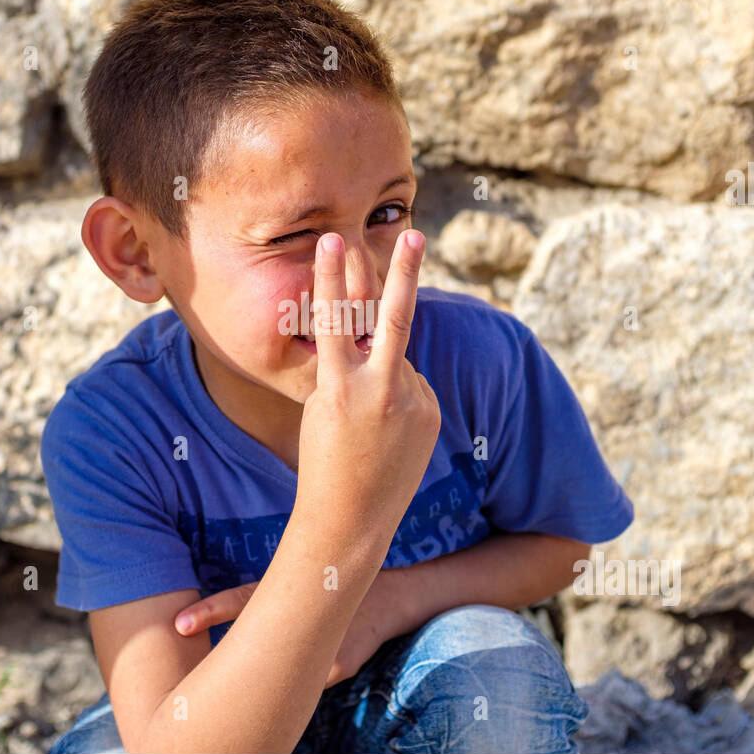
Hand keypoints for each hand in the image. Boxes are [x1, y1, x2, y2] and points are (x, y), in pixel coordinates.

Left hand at [173, 567, 411, 687]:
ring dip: (258, 679)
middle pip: (253, 639)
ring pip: (279, 669)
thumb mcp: (306, 578)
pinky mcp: (338, 668)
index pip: (242, 600)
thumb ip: (268, 600)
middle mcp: (303, 617)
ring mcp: (321, 647)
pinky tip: (285, 696)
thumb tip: (231, 630)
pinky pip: (303, 684)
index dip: (210, 612)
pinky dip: (290, 689)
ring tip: (217, 696)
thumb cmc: (338, 584)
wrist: (395, 597)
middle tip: (184, 648)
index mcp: (289, 593)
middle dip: (219, 652)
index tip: (179, 624)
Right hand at [294, 229, 441, 537]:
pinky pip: (413, 385)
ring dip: (382, 376)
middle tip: (415, 235)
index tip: (332, 240)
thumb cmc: (322, 459)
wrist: (351, 518)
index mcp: (338, 388)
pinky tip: (387, 432)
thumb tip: (383, 338)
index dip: (333, 277)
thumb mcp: (322, 407)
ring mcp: (411, 403)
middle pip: (394, 320)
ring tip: (367, 423)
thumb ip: (352, 367)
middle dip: (404, 274)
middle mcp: (379, 392)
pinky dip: (399, 396)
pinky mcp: (431, 412)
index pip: (335, 320)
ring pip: (398, 362)